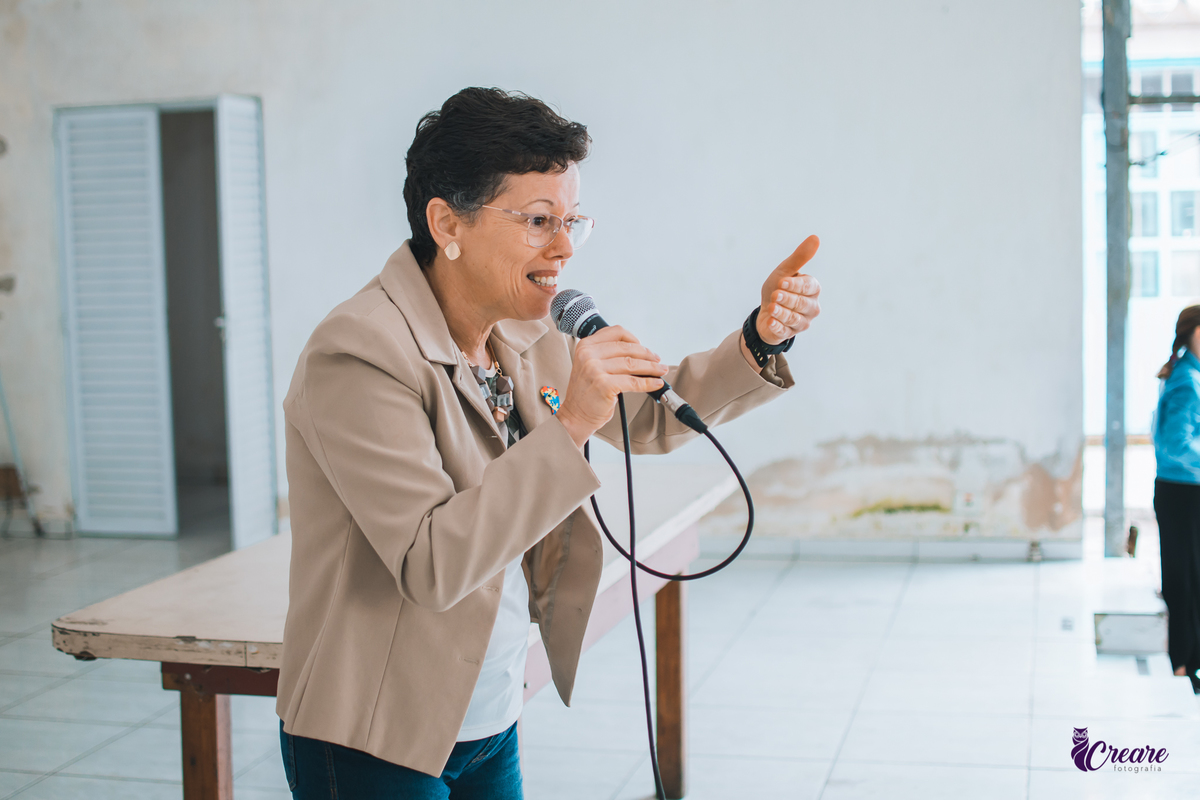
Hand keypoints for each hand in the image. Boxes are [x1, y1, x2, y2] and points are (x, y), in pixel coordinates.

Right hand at [557, 326, 668, 447]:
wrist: (575, 416)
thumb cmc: (585, 394)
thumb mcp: (590, 366)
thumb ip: (607, 355)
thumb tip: (638, 352)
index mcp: (586, 346)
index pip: (616, 332)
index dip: (634, 339)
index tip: (644, 347)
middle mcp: (588, 355)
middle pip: (627, 348)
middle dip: (647, 354)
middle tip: (657, 360)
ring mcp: (595, 369)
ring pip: (632, 363)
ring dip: (652, 368)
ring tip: (660, 371)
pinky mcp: (604, 385)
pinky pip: (633, 382)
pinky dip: (648, 383)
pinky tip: (655, 384)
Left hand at [757, 235, 820, 344]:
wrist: (766, 309)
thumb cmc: (779, 288)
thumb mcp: (786, 271)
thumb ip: (800, 257)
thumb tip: (815, 238)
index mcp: (813, 289)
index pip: (808, 287)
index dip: (795, 285)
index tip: (782, 281)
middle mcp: (812, 306)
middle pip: (801, 303)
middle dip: (787, 299)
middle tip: (775, 294)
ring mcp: (803, 322)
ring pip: (794, 318)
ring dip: (781, 312)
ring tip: (771, 307)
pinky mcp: (791, 333)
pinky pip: (785, 331)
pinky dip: (777, 326)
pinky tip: (770, 321)